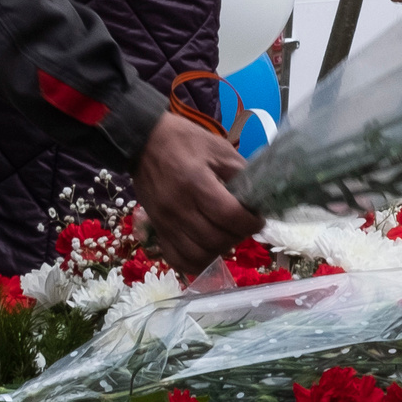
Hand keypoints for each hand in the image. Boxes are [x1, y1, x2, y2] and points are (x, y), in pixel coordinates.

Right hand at [132, 111, 260, 273]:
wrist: (141, 141)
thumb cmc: (182, 140)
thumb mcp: (217, 147)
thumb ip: (240, 172)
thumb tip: (259, 195)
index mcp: (196, 183)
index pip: (230, 216)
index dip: (251, 223)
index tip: (258, 218)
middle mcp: (179, 208)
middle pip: (216, 240)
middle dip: (238, 236)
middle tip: (243, 225)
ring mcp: (165, 222)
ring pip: (198, 255)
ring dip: (218, 250)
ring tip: (225, 236)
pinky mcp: (157, 229)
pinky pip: (177, 259)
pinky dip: (195, 261)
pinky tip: (205, 249)